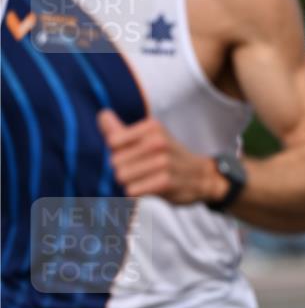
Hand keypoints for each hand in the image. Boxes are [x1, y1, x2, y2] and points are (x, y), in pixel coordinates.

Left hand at [97, 110, 226, 203]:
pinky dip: (136, 193)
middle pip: (115, 161)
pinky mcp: (165, 182)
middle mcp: (158, 141)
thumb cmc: (167, 156)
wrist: (200, 176)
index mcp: (152, 126)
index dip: (118, 152)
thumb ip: (120, 129)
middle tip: (141, 170)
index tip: (133, 154)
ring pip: (122, 176)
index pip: (113, 142)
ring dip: (129, 182)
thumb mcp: (147, 138)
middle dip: (123, 169)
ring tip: (145, 180)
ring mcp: (163, 162)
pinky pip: (132, 191)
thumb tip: (102, 114)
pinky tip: (150, 189)